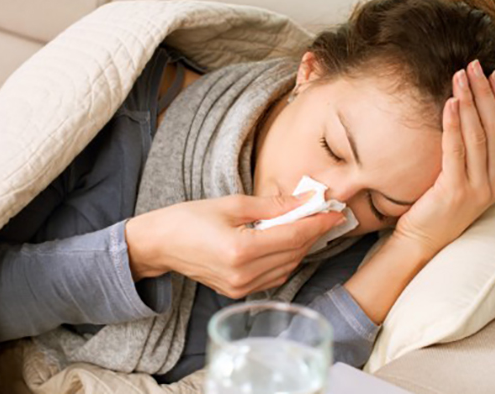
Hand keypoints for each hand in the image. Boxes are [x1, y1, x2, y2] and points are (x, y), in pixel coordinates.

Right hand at [125, 192, 345, 298]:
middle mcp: (243, 274)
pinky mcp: (239, 293)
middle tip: (324, 214)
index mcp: (240, 250)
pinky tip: (287, 243)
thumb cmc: (189, 219)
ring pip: (288, 268)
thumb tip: (305, 202)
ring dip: (301, 247)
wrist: (160, 245)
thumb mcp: (231, 204)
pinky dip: (286, 260)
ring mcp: (241, 288)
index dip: (317, 224)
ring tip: (307, 226)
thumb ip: (272, 206)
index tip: (334, 212)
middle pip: (294, 253)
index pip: (293, 237)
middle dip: (313, 233)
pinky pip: (274, 277)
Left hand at [393, 60, 494, 257]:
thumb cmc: (443, 208)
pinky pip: (456, 151)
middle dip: (485, 93)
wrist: (423, 241)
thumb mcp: (478, 184)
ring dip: (469, 102)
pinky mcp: (455, 191)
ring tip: (460, 77)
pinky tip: (449, 103)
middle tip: (474, 66)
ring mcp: (478, 188)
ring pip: (479, 135)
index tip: (492, 75)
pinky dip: (453, 124)